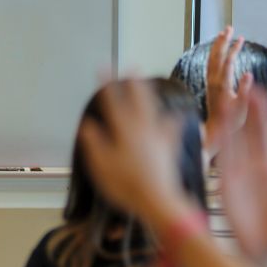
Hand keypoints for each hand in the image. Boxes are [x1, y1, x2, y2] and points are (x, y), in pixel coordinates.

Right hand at [79, 79, 191, 221]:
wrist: (158, 200)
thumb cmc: (126, 185)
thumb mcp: (101, 166)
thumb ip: (94, 143)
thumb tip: (87, 124)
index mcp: (125, 131)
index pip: (113, 102)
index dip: (107, 84)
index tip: (103, 67)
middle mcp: (143, 129)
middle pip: (139, 100)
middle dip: (134, 82)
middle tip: (132, 67)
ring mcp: (159, 137)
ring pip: (154, 109)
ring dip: (150, 95)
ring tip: (148, 84)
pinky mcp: (170, 147)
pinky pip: (173, 128)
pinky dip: (173, 119)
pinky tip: (179, 114)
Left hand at [205, 27, 253, 152]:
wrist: (216, 132)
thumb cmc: (231, 121)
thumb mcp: (241, 107)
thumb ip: (244, 90)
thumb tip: (248, 74)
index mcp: (223, 85)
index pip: (228, 62)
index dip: (234, 49)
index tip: (241, 39)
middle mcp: (214, 81)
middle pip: (217, 56)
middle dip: (223, 41)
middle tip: (229, 28)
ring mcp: (211, 83)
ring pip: (212, 59)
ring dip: (217, 45)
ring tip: (223, 34)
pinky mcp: (210, 85)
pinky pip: (211, 64)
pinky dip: (214, 54)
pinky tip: (218, 50)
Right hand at [220, 90, 266, 266]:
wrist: (264, 246)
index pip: (263, 134)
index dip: (262, 114)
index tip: (262, 92)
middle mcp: (250, 165)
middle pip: (247, 131)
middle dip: (246, 109)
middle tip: (246, 85)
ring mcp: (237, 172)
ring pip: (233, 140)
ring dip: (230, 120)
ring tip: (229, 98)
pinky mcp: (227, 182)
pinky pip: (223, 157)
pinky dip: (221, 140)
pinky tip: (221, 124)